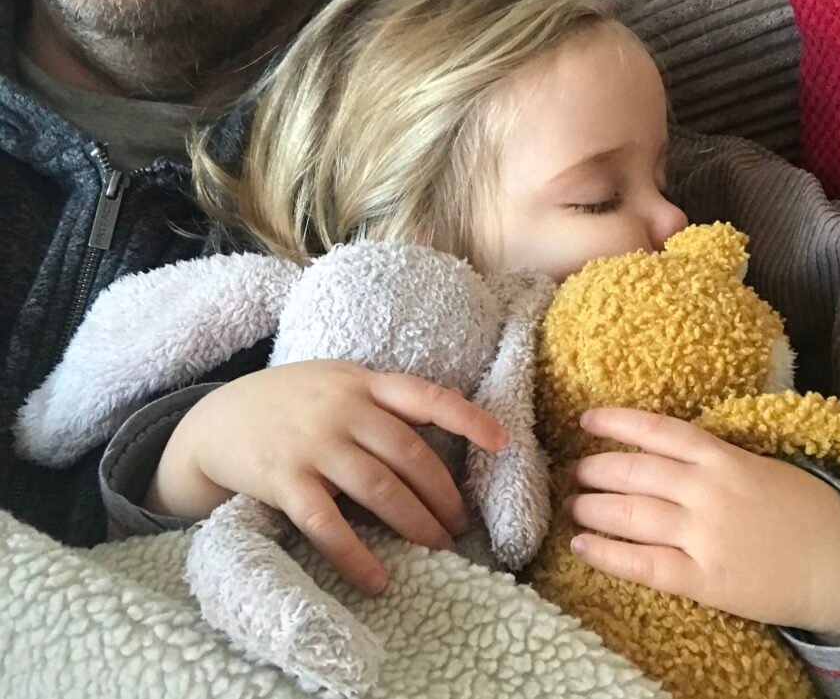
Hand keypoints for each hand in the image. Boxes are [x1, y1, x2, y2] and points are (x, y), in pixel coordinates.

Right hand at [145, 360, 507, 594]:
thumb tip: (442, 421)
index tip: (502, 442)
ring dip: (415, 523)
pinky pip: (327, 524)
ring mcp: (313, 444)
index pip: (426, 396)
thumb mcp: (335, 381)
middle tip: (460, 525)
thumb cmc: (288, 402)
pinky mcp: (284, 480)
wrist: (215, 420)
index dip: (468, 418)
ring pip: (378, 489)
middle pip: (409, 455)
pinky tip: (377, 579)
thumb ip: (380, 398)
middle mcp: (342, 409)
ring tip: (437, 547)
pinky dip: (355, 555)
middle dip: (443, 495)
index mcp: (362, 382)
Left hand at [565, 408, 839, 643]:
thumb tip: (667, 448)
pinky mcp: (706, 579)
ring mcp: (706, 536)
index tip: (586, 419)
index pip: (660, 431)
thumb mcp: (764, 466)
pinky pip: (644, 564)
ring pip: (631, 515)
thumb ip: (717, 457)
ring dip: (592, 508)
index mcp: (726, 459)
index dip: (619, 422)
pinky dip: (608, 554)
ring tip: (570, 505)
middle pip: (635, 472)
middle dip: (596, 469)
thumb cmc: (808, 512)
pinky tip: (582, 545)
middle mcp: (710, 492)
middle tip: (572, 471)